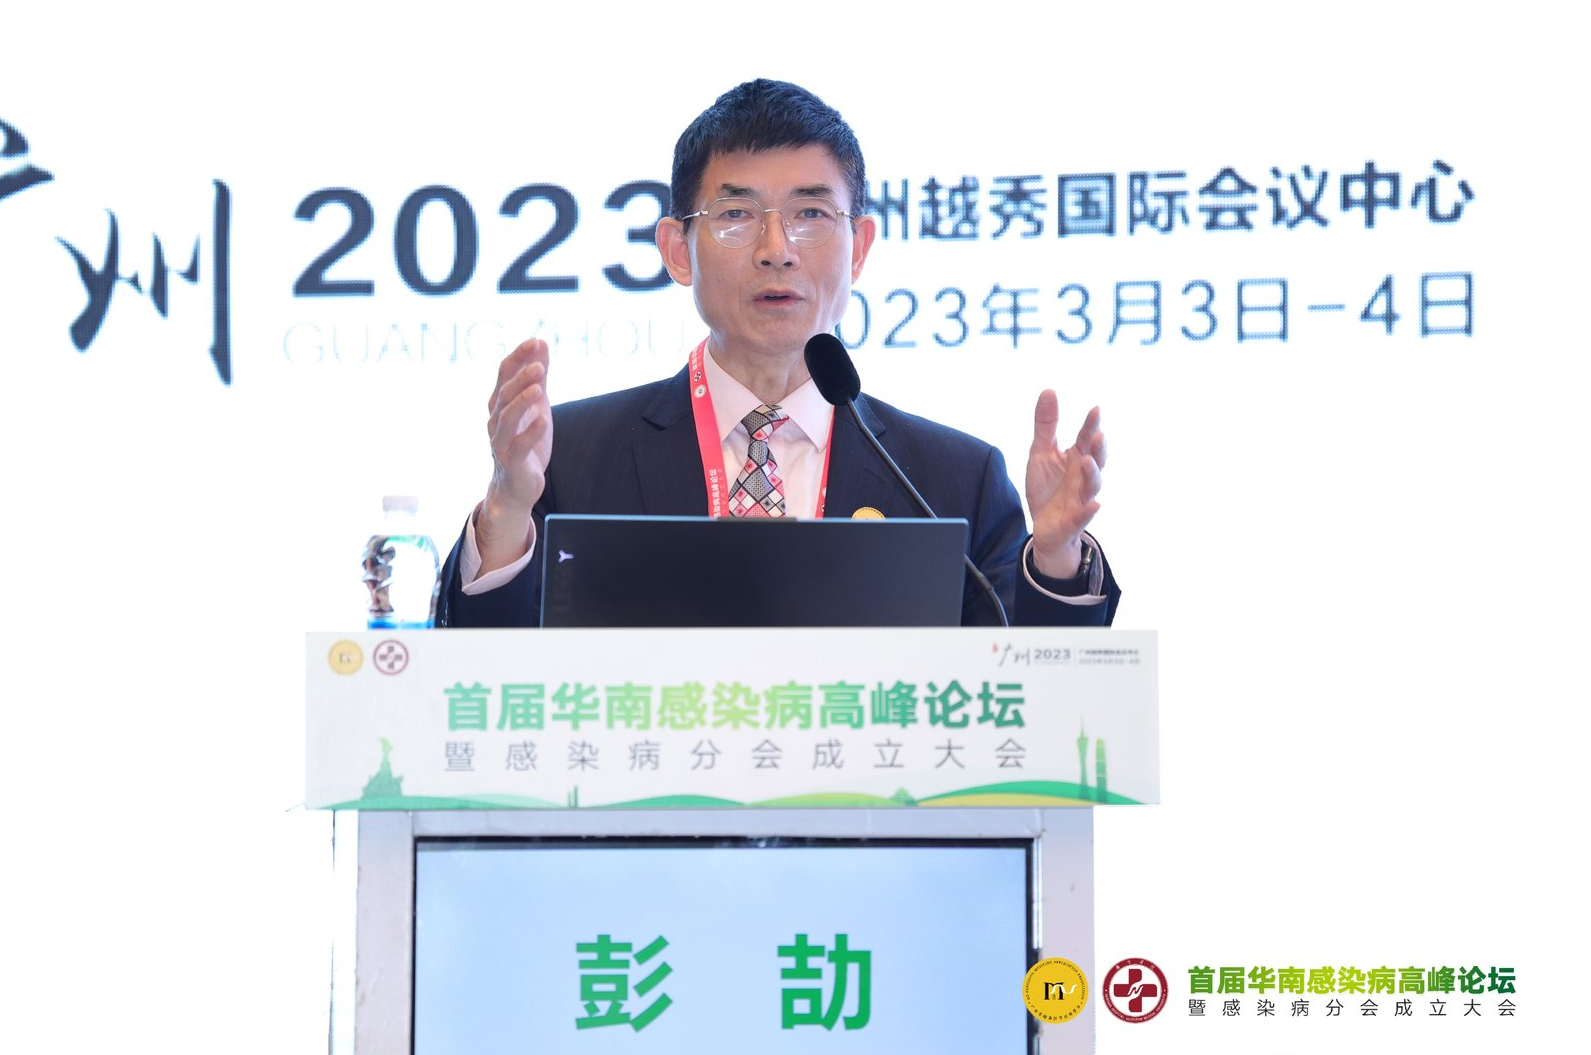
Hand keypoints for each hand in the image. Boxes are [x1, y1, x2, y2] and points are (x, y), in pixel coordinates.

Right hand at [478, 339, 552, 571]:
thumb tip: (541, 344)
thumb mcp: (535, 405)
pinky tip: (543, 420)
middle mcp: (495, 420)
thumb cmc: (526, 442)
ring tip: (538, 388)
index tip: (537, 341)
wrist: (518, 486)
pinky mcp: (510, 461)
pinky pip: (518, 445)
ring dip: (522, 400)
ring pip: (506, 417)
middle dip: (520, 377)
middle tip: (539, 365)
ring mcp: (500, 441)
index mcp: (500, 403)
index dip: (519, 357)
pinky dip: (531, 432)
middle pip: (504, 393)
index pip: (505, 373)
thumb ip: (537, 377)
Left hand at [1025, 391, 1103, 578]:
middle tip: (1097, 435)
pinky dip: (1089, 510)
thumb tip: (1049, 390)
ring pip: (1092, 486)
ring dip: (1092, 474)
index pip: (1085, 438)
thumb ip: (1046, 425)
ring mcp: (1080, 498)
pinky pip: (1083, 515)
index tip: (1096, 409)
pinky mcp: (1073, 519)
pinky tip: (1095, 505)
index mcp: (1076, 458)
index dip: (1091, 425)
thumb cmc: (1047, 487)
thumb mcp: (1041, 453)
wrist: (1044, 526)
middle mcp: (1082, 476)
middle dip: (1097, 448)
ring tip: (1088, 462)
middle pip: (1095, 460)